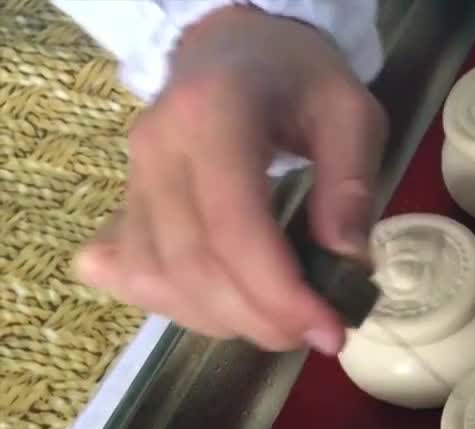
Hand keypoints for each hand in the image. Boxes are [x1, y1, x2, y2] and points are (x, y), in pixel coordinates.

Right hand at [75, 6, 386, 354]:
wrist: (233, 51)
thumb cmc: (299, 81)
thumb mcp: (352, 113)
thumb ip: (352, 183)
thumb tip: (346, 260)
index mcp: (215, 113)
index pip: (234, 226)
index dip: (280, 293)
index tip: (330, 330)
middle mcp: (157, 147)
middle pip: (192, 263)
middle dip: (259, 318)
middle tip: (315, 331)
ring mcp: (130, 177)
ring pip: (157, 278)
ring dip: (223, 320)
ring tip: (281, 319)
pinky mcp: (122, 203)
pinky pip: (133, 274)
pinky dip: (181, 307)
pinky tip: (229, 304)